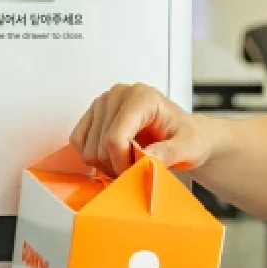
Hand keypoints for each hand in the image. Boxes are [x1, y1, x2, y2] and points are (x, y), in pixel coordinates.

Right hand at [70, 83, 214, 176]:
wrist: (183, 134)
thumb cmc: (186, 136)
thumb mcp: (188, 147)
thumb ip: (169, 153)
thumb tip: (146, 159)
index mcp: (142, 97)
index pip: (115, 137)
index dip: (122, 163)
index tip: (136, 172)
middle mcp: (119, 95)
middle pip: (100, 145)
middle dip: (116, 165)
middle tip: (136, 168)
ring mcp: (103, 103)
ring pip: (87, 147)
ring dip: (105, 163)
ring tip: (127, 162)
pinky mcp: (93, 114)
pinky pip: (78, 142)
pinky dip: (92, 157)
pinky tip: (113, 157)